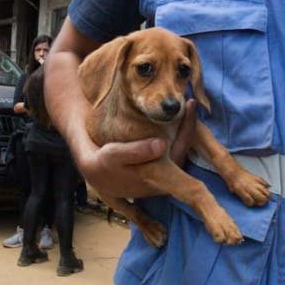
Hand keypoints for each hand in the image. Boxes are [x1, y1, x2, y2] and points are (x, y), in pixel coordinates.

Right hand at [75, 101, 197, 197]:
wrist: (93, 172)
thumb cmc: (104, 162)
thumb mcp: (115, 155)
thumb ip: (137, 151)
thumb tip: (162, 145)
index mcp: (158, 176)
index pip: (181, 148)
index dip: (188, 127)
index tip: (190, 104)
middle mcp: (164, 180)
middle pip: (183, 149)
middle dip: (188, 127)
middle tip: (189, 103)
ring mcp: (161, 177)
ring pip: (177, 151)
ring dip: (182, 131)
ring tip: (183, 110)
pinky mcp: (155, 172)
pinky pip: (170, 152)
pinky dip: (174, 135)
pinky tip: (171, 122)